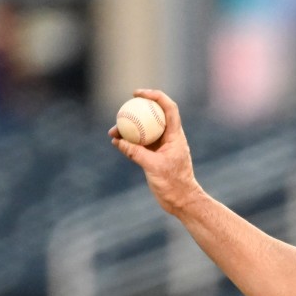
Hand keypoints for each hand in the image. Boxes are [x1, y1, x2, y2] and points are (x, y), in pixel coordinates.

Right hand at [109, 89, 202, 214]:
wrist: (182, 201)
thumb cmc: (174, 184)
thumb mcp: (153, 167)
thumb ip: (136, 153)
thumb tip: (118, 140)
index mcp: (175, 136)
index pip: (168, 108)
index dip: (155, 96)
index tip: (138, 94)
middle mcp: (169, 138)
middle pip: (154, 117)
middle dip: (138, 110)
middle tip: (122, 109)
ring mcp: (162, 147)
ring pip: (145, 131)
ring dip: (129, 128)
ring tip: (113, 131)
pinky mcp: (155, 156)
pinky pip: (140, 144)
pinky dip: (129, 142)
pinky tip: (116, 142)